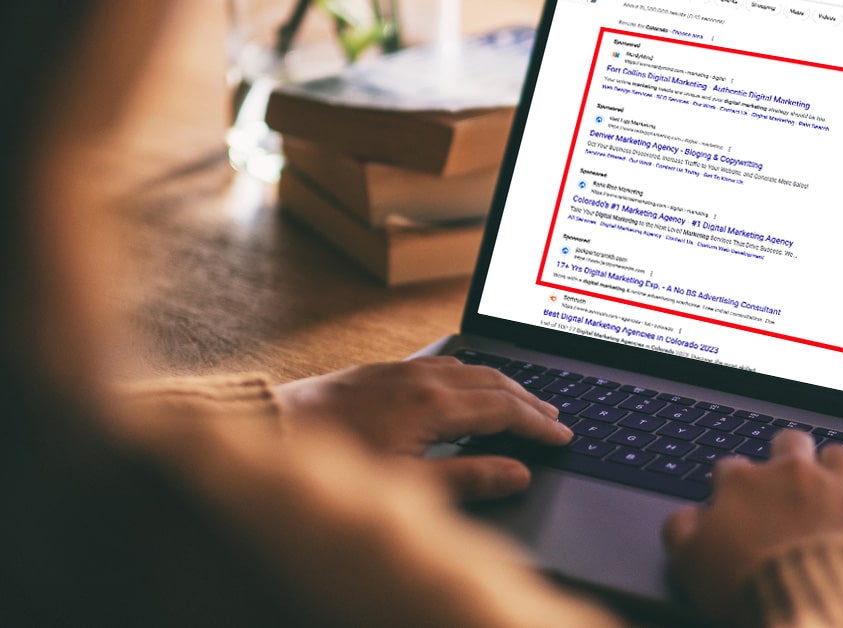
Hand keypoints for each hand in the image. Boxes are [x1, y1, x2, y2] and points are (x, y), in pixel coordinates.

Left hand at [275, 356, 570, 499]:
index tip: (563, 436)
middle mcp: (423, 379)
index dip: (539, 425)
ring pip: (470, 369)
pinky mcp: (382, 371)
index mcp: (435, 404)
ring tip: (524, 400)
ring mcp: (401, 370)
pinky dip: (471, 375)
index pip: (505, 410)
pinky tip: (468, 385)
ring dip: (503, 385)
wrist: (271, 431)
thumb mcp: (408, 485)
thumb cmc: (336, 465)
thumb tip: (517, 474)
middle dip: (530, 400)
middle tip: (556, 417)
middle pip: (494, 382)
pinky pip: (442, 364)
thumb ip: (469, 478)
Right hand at [663, 431, 842, 624]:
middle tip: (784, 480)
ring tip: (830, 490)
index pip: (730, 468)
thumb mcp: (689, 562)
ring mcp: (837, 491)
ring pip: (840, 457)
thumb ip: (681, 531)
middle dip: (786, 454)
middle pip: (789, 442)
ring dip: (834, 471)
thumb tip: (686, 517)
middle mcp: (791, 476)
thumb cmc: (745, 583)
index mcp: (744, 483)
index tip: (732, 507)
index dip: (729, 487)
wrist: (809, 606)